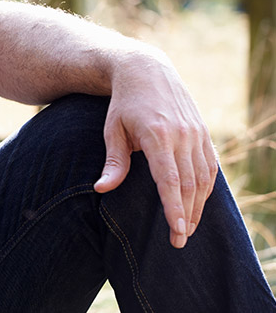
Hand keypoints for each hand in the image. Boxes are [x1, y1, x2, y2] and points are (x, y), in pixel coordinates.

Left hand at [93, 49, 217, 247]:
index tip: (176, 231)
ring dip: (198, 206)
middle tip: (180, 241)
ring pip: (204, 178)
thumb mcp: (112, 130)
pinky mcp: (203, 133)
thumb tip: (101, 190)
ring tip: (189, 229)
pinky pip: (210, 167)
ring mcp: (196, 134)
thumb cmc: (123, 104)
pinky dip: (207, 188)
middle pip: (190, 184)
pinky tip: (198, 204)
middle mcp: (183, 135)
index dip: (175, 208)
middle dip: (187, 215)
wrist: (146, 71)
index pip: (171, 180)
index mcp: (159, 135)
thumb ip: (113, 162)